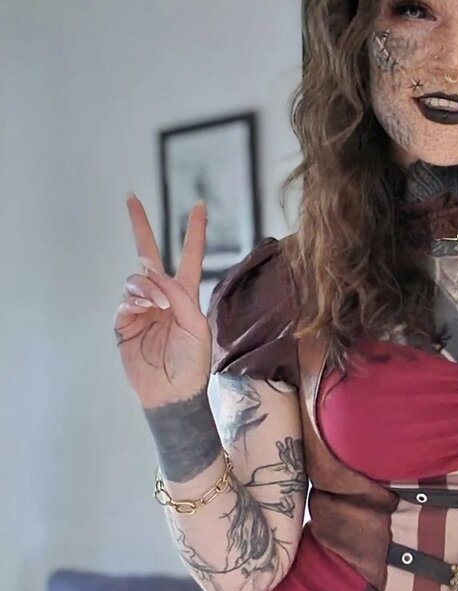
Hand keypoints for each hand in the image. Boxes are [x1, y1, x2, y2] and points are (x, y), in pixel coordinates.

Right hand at [114, 194, 211, 408]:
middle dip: (140, 226)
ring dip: (147, 286)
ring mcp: (142, 308)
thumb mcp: (197, 328)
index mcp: (186, 296)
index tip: (199, 206)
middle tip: (131, 198)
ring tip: (159, 305)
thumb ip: (180, 296)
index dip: (194, 232)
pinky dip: (135, 301)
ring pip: (137, 279)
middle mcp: (163, 297)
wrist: (171, 392)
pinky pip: (126, 301)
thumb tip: (154, 273)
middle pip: (148, 255)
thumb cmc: (191, 363)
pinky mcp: (125, 322)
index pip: (189, 257)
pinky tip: (144, 311)